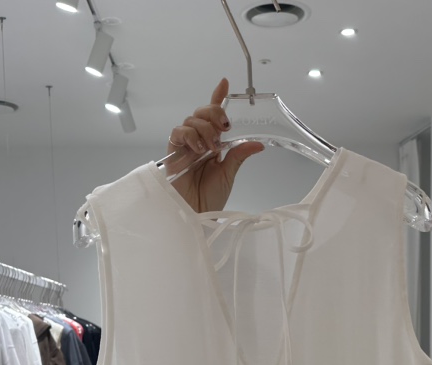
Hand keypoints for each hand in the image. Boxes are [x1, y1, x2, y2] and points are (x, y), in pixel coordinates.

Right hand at [166, 78, 263, 212]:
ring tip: (212, 148)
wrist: (195, 214)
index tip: (225, 83)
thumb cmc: (209, 198)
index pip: (214, 116)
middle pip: (202, 112)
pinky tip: (199, 148)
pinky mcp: (174, 152)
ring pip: (192, 120)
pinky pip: (179, 132)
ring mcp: (185, 145)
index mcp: (213, 143)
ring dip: (205, 129)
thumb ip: (239, 155)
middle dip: (215, 113)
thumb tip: (258, 143)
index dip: (218, 97)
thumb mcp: (229, 174)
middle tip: (225, 128)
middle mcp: (198, 141)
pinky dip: (190, 135)